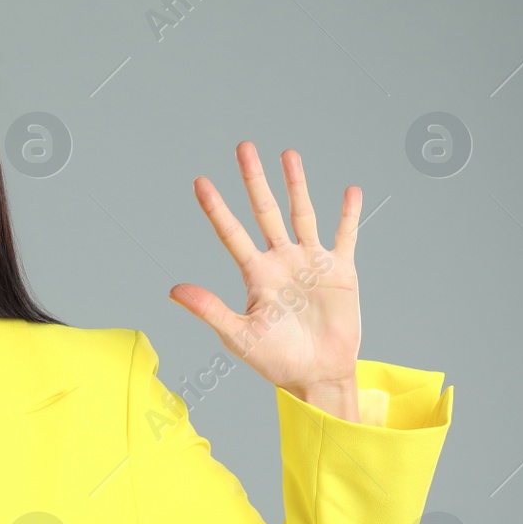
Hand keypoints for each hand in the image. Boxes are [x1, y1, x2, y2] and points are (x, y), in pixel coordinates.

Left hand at [168, 141, 361, 405]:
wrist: (317, 375)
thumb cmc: (276, 360)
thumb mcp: (238, 335)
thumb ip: (209, 309)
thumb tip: (173, 290)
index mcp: (255, 274)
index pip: (231, 233)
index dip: (216, 208)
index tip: (200, 182)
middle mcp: (281, 261)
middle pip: (265, 212)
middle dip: (254, 181)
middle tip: (243, 147)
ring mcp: (311, 263)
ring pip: (302, 214)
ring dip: (296, 185)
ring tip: (288, 154)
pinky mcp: (340, 271)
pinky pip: (345, 236)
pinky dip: (348, 214)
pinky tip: (350, 190)